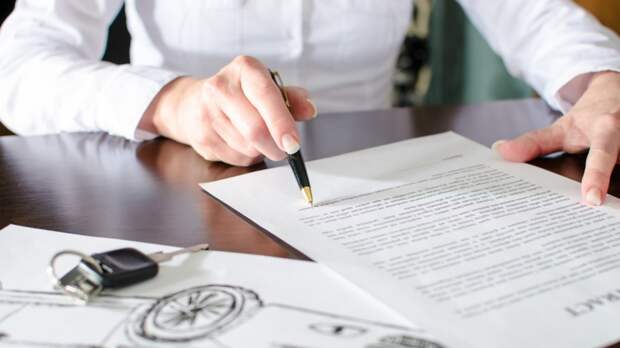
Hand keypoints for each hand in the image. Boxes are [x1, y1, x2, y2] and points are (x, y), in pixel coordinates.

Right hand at [140, 55, 316, 165]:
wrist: (192, 102)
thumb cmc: (240, 94)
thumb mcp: (268, 88)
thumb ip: (291, 99)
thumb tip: (309, 109)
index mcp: (244, 69)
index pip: (265, 95)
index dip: (281, 122)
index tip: (293, 143)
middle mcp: (221, 87)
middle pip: (255, 129)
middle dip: (276, 146)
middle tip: (284, 149)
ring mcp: (207, 112)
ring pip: (247, 148)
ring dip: (261, 152)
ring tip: (257, 139)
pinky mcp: (201, 136)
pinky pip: (235, 158)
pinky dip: (246, 157)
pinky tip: (241, 143)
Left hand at [494, 71, 619, 205]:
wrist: (619, 93)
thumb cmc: (591, 116)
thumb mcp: (563, 127)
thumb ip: (534, 142)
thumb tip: (501, 152)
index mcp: (607, 129)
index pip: (602, 154)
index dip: (596, 176)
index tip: (592, 199)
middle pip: (619, 167)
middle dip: (607, 185)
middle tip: (594, 205)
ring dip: (618, 190)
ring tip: (608, 203)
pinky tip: (614, 203)